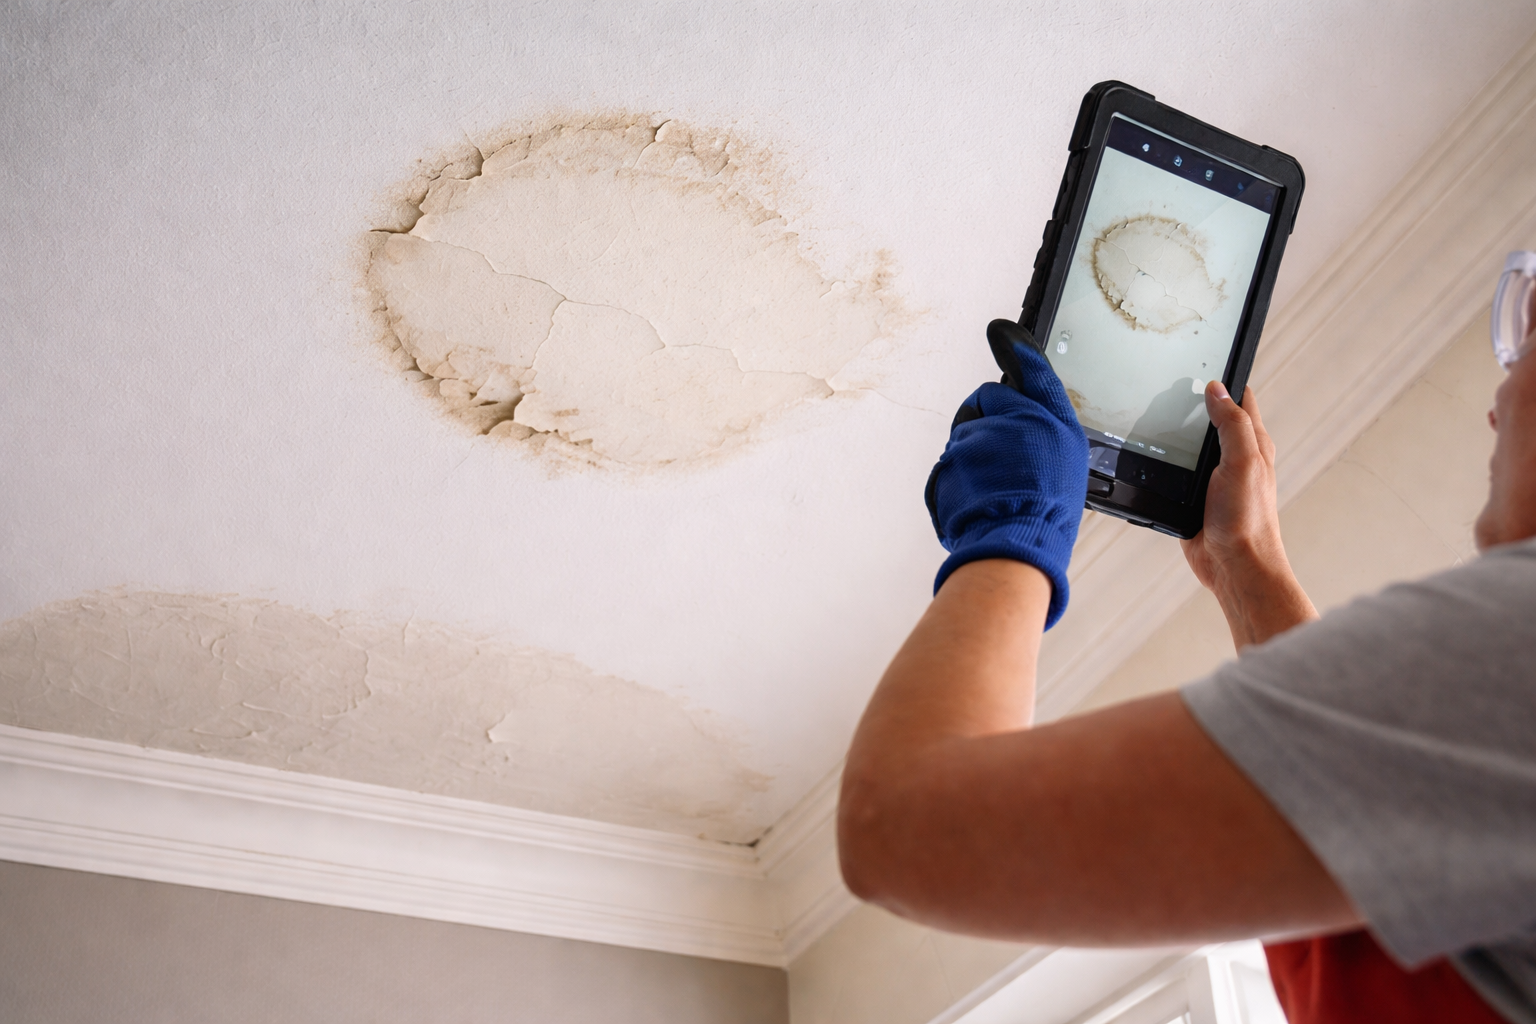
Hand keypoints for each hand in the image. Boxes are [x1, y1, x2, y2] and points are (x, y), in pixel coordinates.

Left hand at [925, 322, 1087, 628]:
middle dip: (988, 420)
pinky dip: (959, 473)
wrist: (1016, 543)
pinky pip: (950, 457)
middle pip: (987, 399)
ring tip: (995, 484)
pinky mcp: (954, 457)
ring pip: (966, 430)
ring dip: (973, 451)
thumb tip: (1016, 398)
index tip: (1000, 329)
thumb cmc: (1046, 508)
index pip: (1032, 372)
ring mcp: (982, 438)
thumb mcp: (1064, 459)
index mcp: (1053, 422)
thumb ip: (1042, 421)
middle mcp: (1018, 421)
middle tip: (1006, 459)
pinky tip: (978, 493)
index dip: (1017, 348)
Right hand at [1181, 382, 1315, 645]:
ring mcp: (1214, 478)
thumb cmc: (1247, 521)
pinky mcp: (1195, 497)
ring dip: (1179, 431)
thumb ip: (1232, 425)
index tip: (1206, 359)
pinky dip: (1168, 461)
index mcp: (1253, 444)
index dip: (1224, 379)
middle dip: (1196, 400)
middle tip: (1174, 380)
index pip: (1240, 399)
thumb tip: (1217, 390)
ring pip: (1193, 444)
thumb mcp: (1243, 463)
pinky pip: (1179, 471)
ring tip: (1161, 409)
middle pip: (1213, 418)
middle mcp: (1235, 458)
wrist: (1233, 566)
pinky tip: (1156, 455)